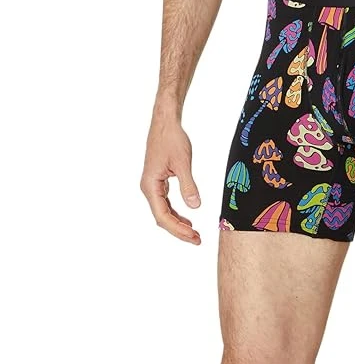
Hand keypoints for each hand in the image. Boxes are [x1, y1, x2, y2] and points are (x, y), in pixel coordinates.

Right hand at [141, 108, 201, 243]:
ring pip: (164, 212)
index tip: (194, 236)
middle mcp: (149, 188)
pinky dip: (177, 214)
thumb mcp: (182, 163)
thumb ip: (188, 186)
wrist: (165, 123)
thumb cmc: (172, 139)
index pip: (162, 216)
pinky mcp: (159, 182)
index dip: (178, 229)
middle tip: (198, 240)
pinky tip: (188, 221)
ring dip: (178, 224)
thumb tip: (195, 207)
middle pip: (162, 218)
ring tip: (195, 235)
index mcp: (150, 185)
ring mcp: (153, 186)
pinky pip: (166, 204)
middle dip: (179, 231)